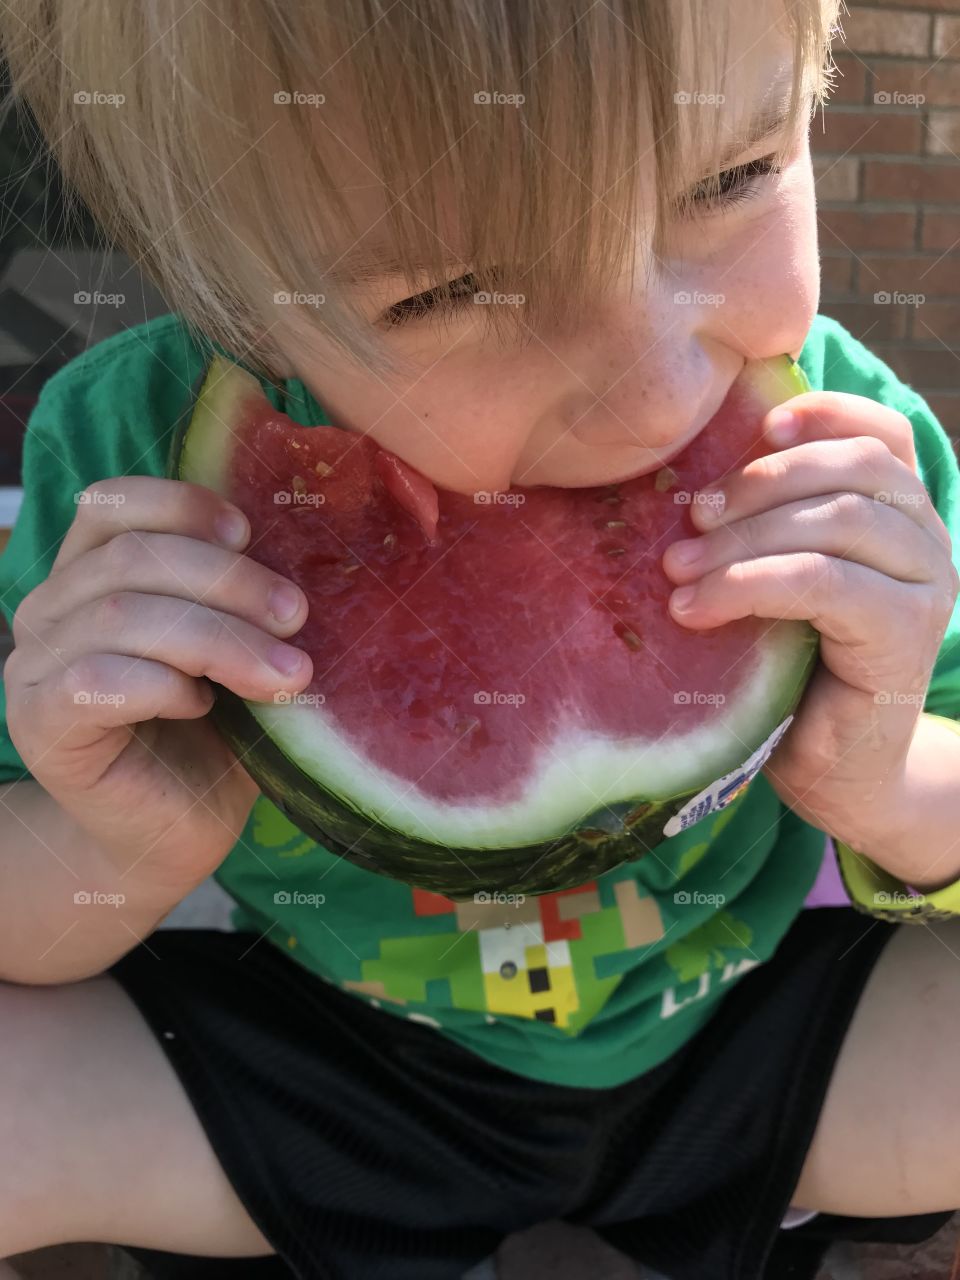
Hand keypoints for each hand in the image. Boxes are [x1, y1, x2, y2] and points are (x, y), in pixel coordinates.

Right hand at [4, 477, 312, 893]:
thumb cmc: (212, 734)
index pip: (112, 505)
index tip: (250, 533)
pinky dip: (163, 686)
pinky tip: (205, 707)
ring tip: (287, 673)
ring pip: (121, 619)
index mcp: (90, 574)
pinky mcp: (39, 727)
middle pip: (132, 560)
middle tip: (296, 615)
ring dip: (219, 640)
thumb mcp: (232, 651)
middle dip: (229, 582)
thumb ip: (239, 600)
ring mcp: (34, 668)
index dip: (180, 505)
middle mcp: (50, 610)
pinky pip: (96, 683)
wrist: (172, 833)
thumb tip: (305, 550)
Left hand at [661, 391, 959, 848]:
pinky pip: (823, 581)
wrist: (834, 771)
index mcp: (899, 516)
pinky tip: (698, 608)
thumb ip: (766, 530)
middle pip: (852, 469)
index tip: (759, 426)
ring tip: (677, 572)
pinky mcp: (905, 634)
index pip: (882, 435)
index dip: (825, 415)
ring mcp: (926, 585)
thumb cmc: (792, 673)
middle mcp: (926, 541)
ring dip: (741, 540)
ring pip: (835, 520)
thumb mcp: (776, 584)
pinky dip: (749, 585)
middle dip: (757, 485)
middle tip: (688, 519)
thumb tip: (686, 484)